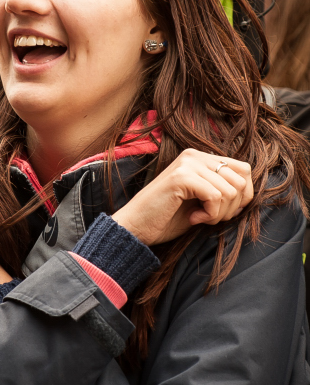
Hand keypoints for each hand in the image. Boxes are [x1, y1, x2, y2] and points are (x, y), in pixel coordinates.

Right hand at [113, 149, 252, 245]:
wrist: (135, 228)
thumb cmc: (167, 218)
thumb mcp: (201, 201)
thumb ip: (222, 190)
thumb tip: (249, 193)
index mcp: (200, 157)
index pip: (244, 170)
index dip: (242, 196)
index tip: (220, 211)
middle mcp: (195, 155)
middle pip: (242, 180)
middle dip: (232, 207)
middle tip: (209, 218)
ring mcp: (188, 164)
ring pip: (231, 190)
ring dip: (220, 213)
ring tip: (199, 218)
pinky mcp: (182, 177)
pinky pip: (216, 197)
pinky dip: (210, 215)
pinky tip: (193, 219)